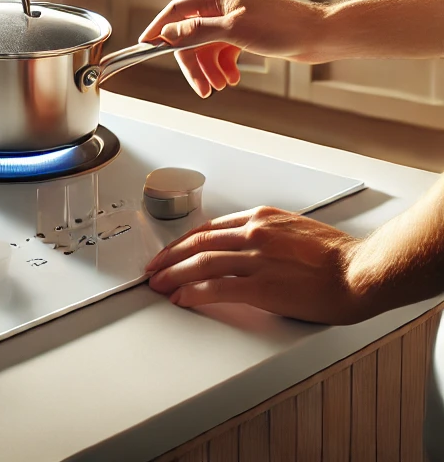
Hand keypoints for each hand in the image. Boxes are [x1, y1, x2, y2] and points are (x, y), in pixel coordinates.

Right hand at [139, 0, 325, 97]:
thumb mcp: (234, 30)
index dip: (159, 30)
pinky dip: (223, 66)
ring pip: (207, 46)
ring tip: (221, 85)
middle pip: (191, 35)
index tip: (146, 46)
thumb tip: (168, 33)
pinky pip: (223, 51)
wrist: (319, 36)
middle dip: (193, 62)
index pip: (176, 12)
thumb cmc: (282, 28)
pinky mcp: (246, 33)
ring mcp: (234, 19)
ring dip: (209, 68)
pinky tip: (232, 78)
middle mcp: (222, 5)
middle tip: (200, 87)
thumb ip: (197, 32)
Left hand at [145, 206, 369, 324]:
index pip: (210, 228)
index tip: (172, 251)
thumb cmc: (339, 256)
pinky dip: (193, 292)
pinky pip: (216, 288)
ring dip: (174, 274)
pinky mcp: (261, 285)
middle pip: (198, 243)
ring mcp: (255, 258)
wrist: (362, 271)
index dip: (185, 241)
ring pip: (200, 263)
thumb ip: (268, 237)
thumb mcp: (295, 231)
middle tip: (154, 268)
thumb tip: (251, 249)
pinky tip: (181, 298)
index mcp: (261, 218)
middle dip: (171, 257)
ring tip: (158, 284)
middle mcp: (253, 233)